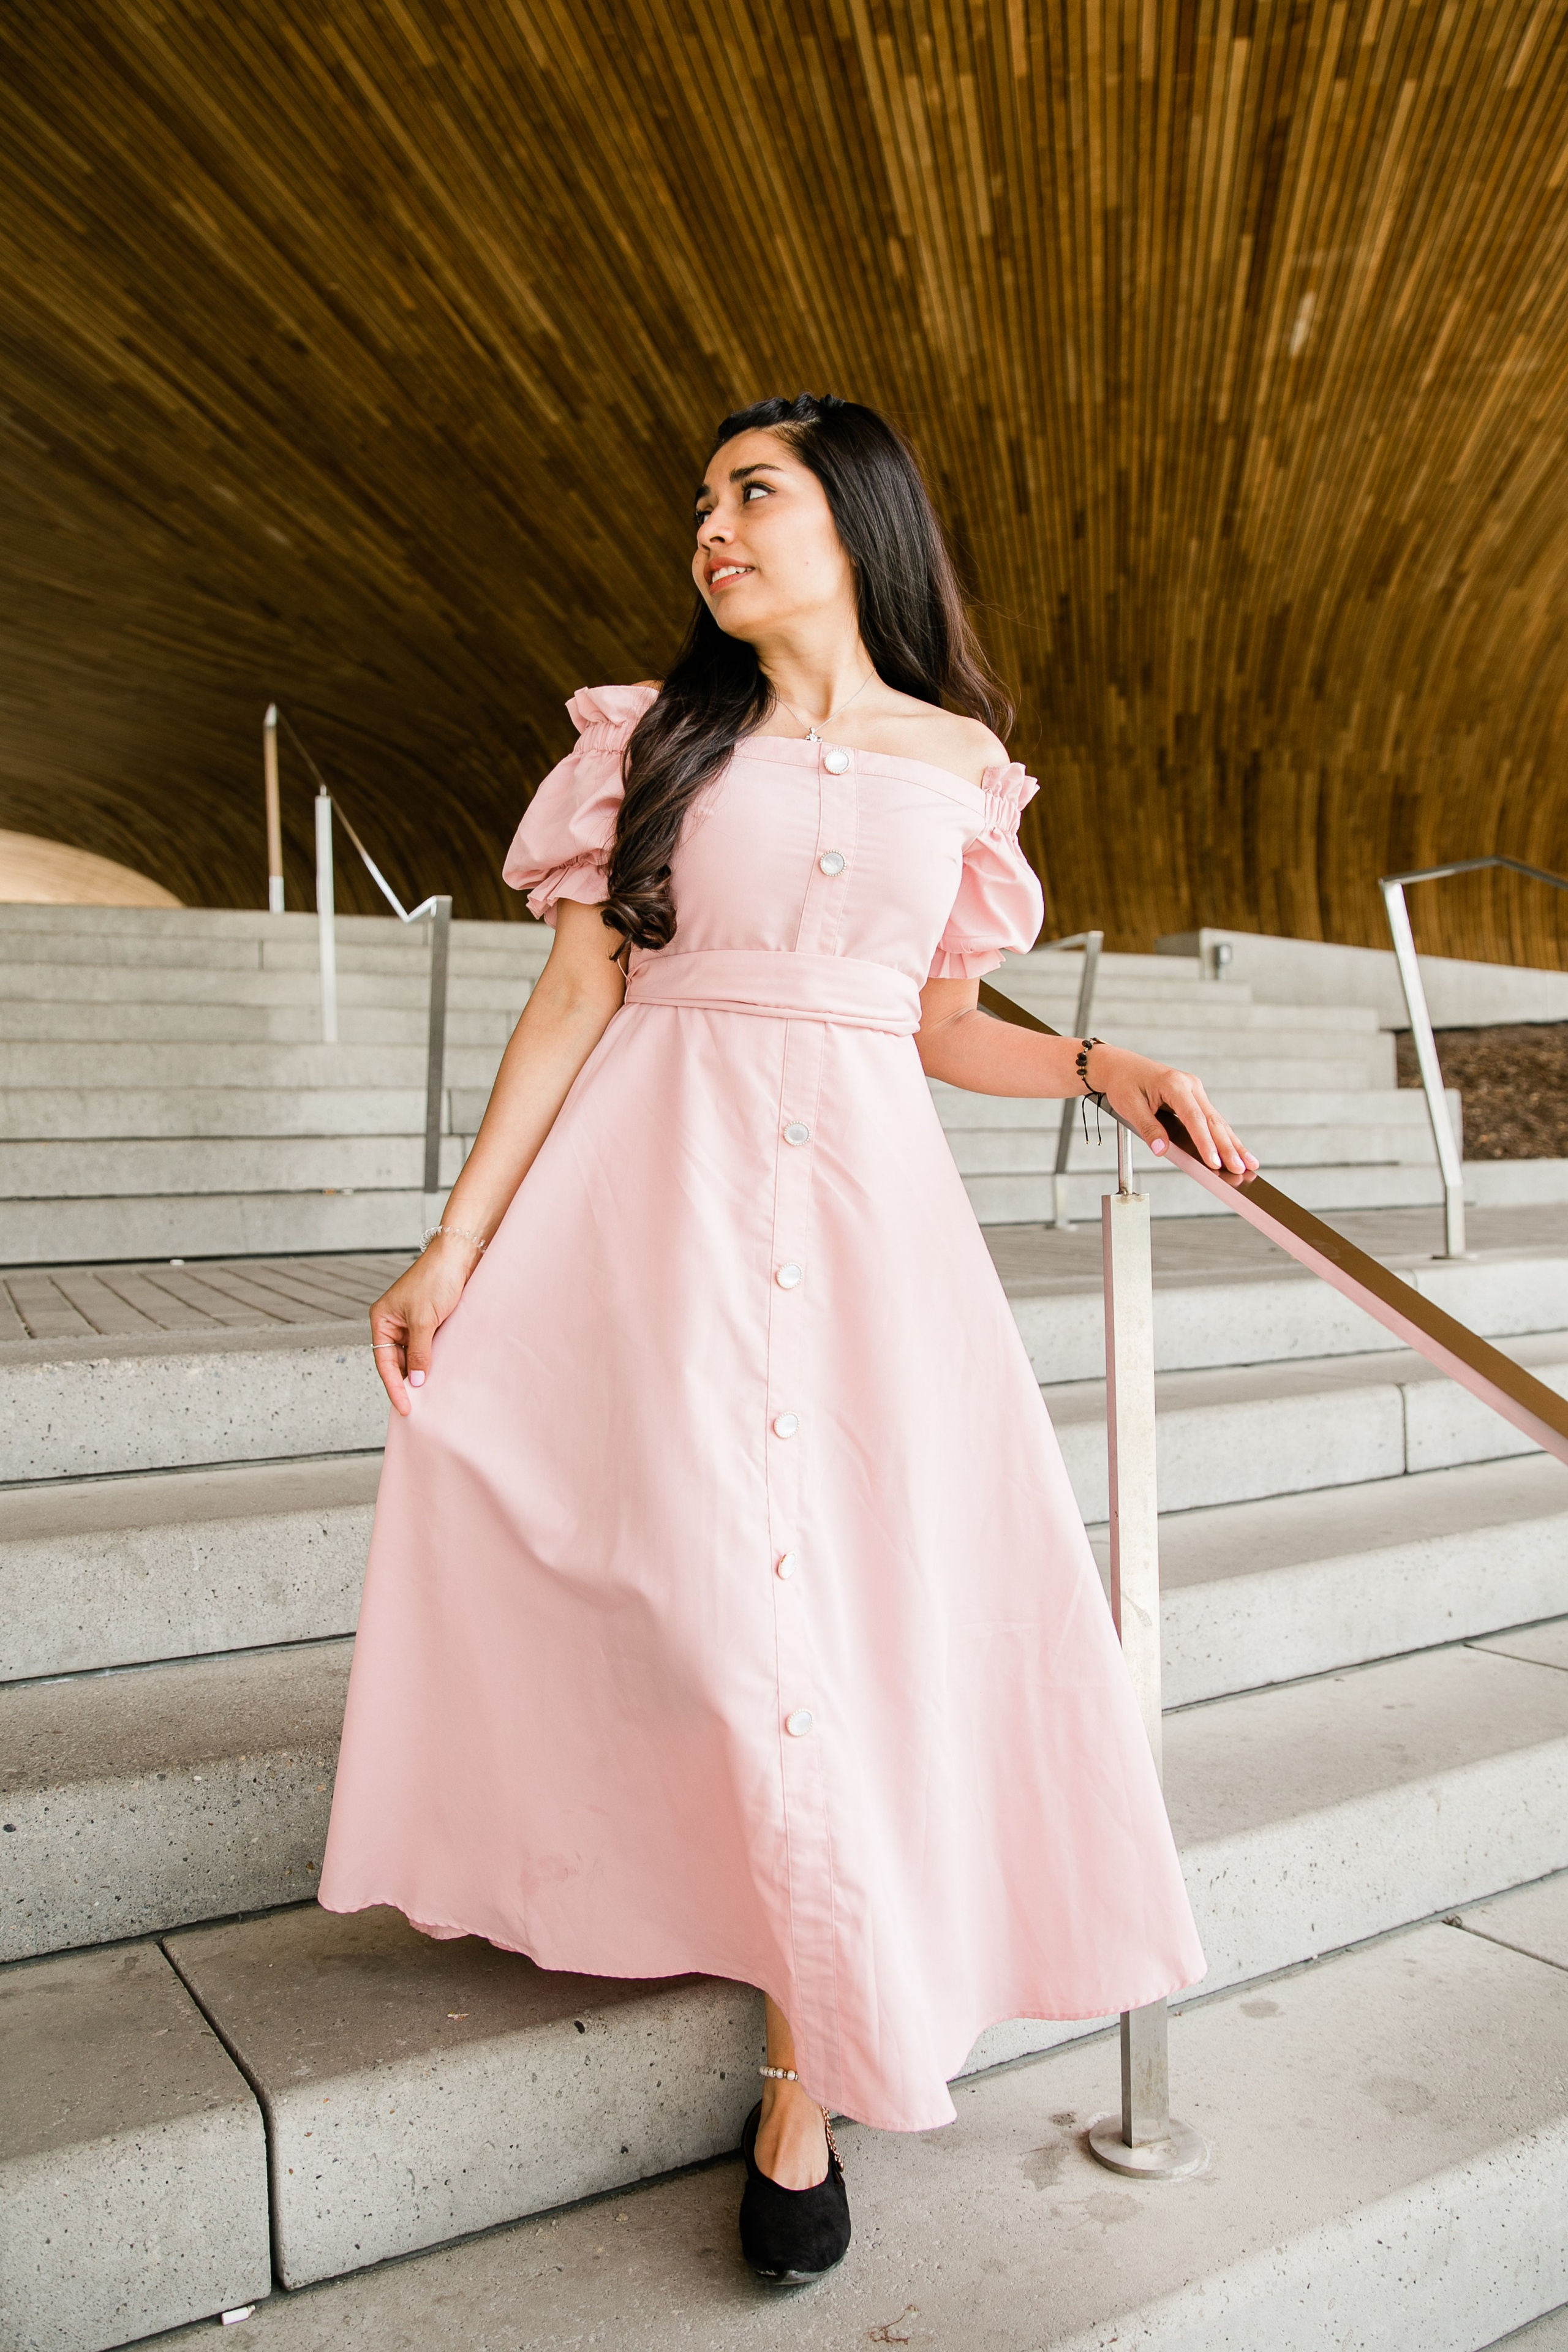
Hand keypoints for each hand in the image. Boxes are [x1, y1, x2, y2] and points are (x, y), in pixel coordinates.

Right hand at [369, 1232, 483, 1415]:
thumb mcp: (424, 1321)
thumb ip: (418, 1353)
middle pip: (396, 1362)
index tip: (405, 1408)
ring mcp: (412, 1322)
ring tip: (429, 1397)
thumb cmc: (436, 1280)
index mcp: (382, 1319)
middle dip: (406, 1383)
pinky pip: (427, 1347)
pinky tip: (438, 1376)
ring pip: (412, 1356)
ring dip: (420, 1373)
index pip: (384, 1362)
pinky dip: (431, 1361)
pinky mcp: (430, 1321)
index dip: (394, 1387)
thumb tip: (415, 1382)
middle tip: (417, 1407)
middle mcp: (394, 1322)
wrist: (460, 1256)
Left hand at [1088, 1043, 1257, 1177]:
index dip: (1206, 1143)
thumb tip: (1162, 1150)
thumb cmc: (1124, 1083)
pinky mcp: (1195, 1098)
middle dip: (1229, 1147)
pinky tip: (1236, 1150)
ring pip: (1218, 1121)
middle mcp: (1191, 1085)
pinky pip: (1211, 1120)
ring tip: (1249, 1163)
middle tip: (1241, 1168)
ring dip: (1233, 1143)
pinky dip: (1224, 1136)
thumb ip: (1148, 1128)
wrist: (1120, 1066)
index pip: (1195, 1119)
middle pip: (1213, 1121)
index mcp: (1175, 1084)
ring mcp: (1195, 1090)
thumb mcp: (1129, 1106)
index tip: (1215, 1163)